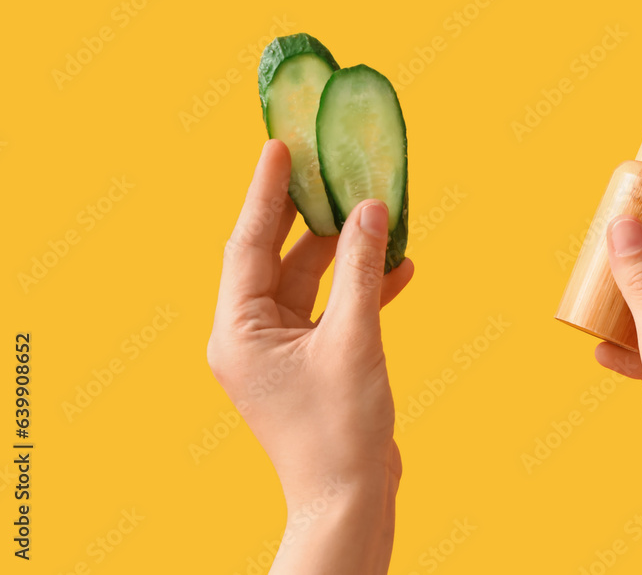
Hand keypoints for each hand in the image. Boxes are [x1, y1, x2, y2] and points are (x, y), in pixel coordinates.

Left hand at [207, 139, 413, 574]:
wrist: (351, 498)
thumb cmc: (340, 429)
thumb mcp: (355, 339)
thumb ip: (362, 270)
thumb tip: (371, 210)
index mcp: (239, 330)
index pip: (248, 244)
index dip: (266, 193)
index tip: (279, 147)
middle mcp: (251, 336)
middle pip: (280, 258)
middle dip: (312, 217)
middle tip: (329, 167)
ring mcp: (281, 351)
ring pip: (312, 283)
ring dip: (347, 255)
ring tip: (379, 216)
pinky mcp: (311, 362)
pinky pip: (332, 312)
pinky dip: (361, 291)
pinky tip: (399, 271)